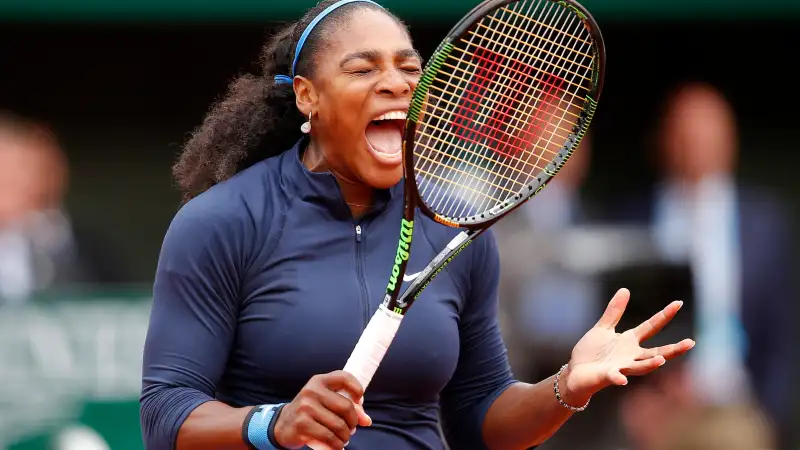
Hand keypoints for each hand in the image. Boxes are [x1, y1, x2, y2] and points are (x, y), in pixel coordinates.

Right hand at [274, 371, 371, 449]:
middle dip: (353, 422)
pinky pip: (329, 436)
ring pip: (339, 425)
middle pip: (346, 407)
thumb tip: (366, 420)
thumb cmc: (310, 412)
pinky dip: (337, 445)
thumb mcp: (326, 402)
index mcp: (319, 381)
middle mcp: (312, 391)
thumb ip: (347, 406)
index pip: (344, 378)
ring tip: (344, 439)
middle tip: (352, 429)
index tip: (359, 403)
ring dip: (346, 436)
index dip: (357, 390)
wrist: (283, 424)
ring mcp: (306, 407)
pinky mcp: (302, 424)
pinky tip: (337, 446)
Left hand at [559, 288, 695, 405]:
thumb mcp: (603, 328)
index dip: (664, 315)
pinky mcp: (607, 376)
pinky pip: (614, 377)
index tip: (678, 303)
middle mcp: (630, 356)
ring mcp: (620, 367)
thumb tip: (625, 290)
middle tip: (690, 343)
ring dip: (650, 364)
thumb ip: (614, 312)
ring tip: (661, 360)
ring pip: (640, 367)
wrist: (575, 372)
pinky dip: (618, 378)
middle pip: (656, 352)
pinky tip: (622, 379)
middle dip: (673, 350)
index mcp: (629, 342)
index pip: (651, 327)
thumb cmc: (591, 352)